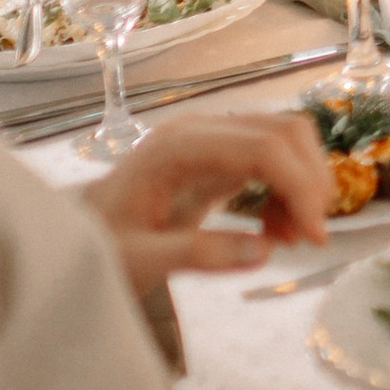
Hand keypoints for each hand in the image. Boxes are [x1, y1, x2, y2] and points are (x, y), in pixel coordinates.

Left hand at [87, 102, 331, 303]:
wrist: (75, 235)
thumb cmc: (98, 246)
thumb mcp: (137, 260)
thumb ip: (195, 254)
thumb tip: (265, 251)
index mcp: (177, 146)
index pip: (262, 147)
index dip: (299, 186)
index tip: (314, 237)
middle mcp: (200, 130)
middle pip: (284, 132)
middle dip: (310, 183)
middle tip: (309, 239)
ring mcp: (211, 138)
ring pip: (286, 140)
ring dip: (303, 185)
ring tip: (289, 237)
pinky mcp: (220, 155)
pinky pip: (273, 157)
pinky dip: (289, 190)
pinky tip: (274, 228)